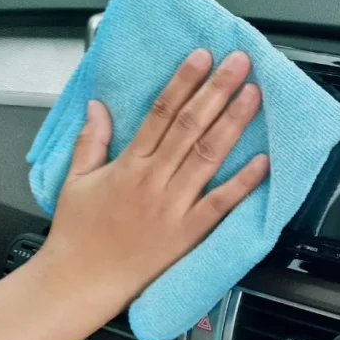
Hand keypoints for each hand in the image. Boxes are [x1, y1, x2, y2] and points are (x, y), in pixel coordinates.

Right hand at [39, 49, 268, 301]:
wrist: (79, 282)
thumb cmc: (78, 235)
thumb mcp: (75, 181)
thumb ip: (90, 140)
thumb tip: (97, 106)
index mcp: (128, 165)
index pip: (161, 113)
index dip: (184, 82)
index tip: (202, 57)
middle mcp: (153, 181)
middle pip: (190, 125)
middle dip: (217, 90)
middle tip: (239, 63)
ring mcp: (172, 206)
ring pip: (208, 156)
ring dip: (233, 123)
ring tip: (253, 96)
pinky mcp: (187, 233)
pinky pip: (220, 204)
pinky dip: (243, 183)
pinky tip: (263, 161)